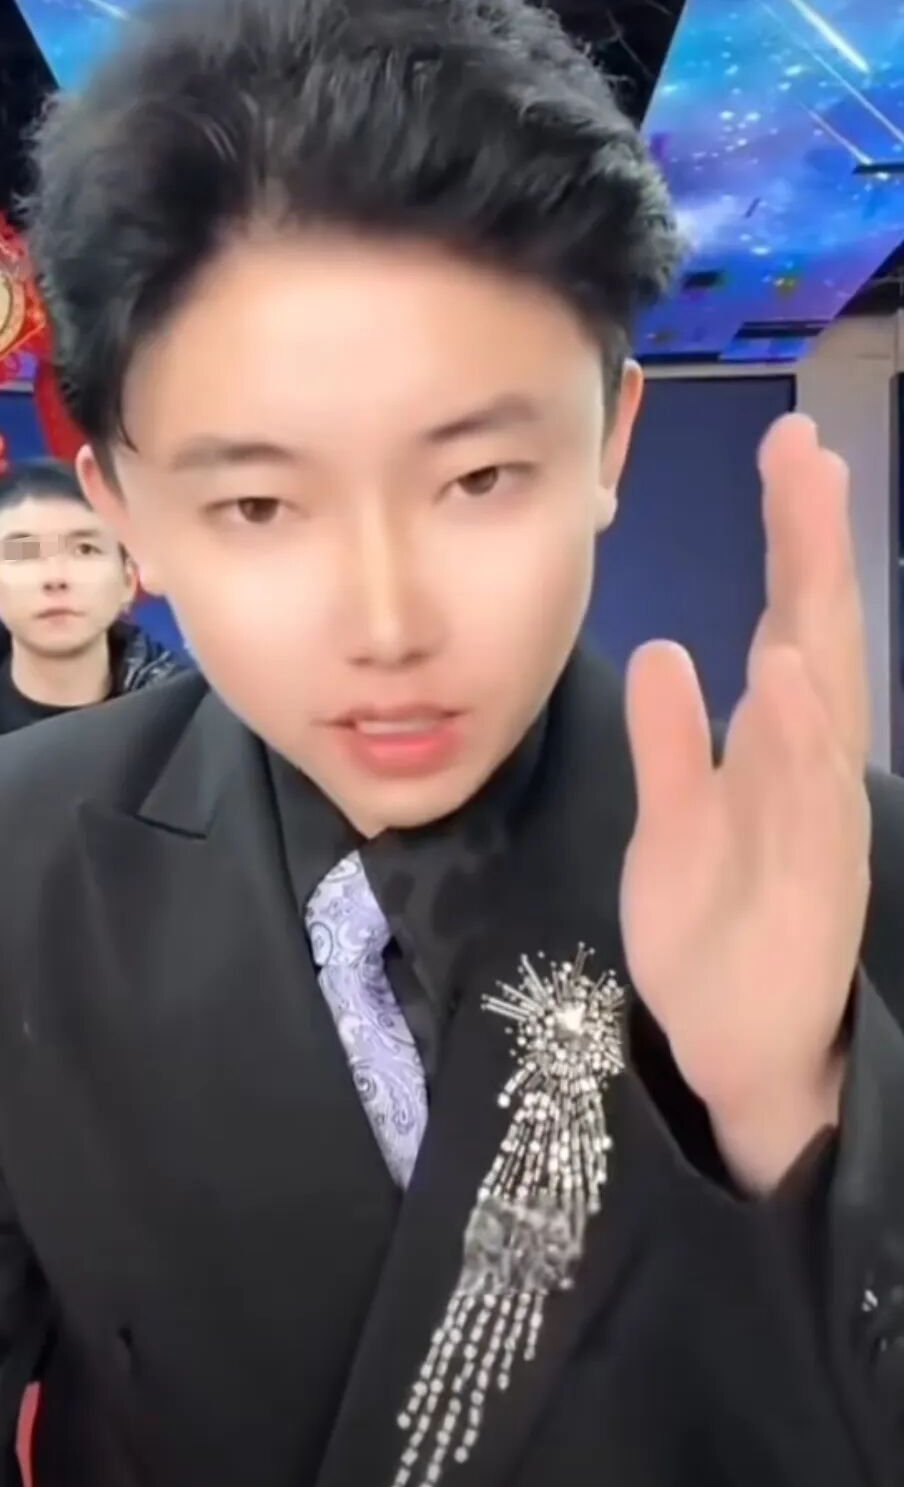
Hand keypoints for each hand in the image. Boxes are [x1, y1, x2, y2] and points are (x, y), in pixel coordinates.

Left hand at [619, 414, 870, 1192]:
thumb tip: (665, 652)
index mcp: (782, 747)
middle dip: (813, 545)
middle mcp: (810, 770)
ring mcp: (815, 821)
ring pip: (820, 708)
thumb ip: (671, 740)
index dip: (793, 537)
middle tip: (802, 450)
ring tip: (798, 543)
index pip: (791, 619)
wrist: (740, 1040)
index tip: (788, 446)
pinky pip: (803, 799)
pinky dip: (797, 738)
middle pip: (818, 637)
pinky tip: (783, 679)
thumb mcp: (676, 818)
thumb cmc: (714, 925)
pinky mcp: (805, 878)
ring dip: (811, 624)